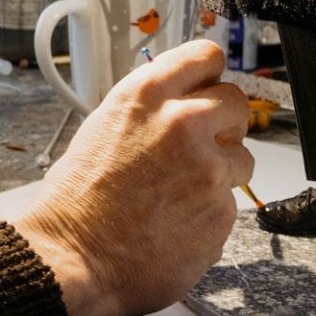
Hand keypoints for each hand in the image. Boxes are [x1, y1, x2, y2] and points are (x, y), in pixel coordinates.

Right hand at [9, 39, 250, 315]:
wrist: (73, 259)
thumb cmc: (75, 202)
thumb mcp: (102, 128)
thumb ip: (148, 110)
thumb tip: (177, 104)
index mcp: (146, 95)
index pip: (205, 56)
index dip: (209, 74)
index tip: (210, 86)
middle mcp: (183, 124)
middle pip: (235, 102)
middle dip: (224, 122)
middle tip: (203, 144)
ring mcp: (208, 169)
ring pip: (242, 157)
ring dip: (222, 171)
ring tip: (182, 193)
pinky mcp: (221, 212)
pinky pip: (230, 204)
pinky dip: (209, 214)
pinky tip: (177, 224)